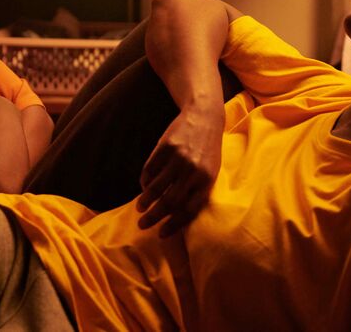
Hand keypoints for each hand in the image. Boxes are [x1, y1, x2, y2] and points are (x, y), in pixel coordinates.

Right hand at [136, 104, 223, 236]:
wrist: (204, 117)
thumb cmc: (207, 150)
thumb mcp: (210, 171)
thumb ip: (196, 190)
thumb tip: (176, 214)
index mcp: (207, 181)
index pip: (188, 210)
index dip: (173, 225)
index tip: (161, 234)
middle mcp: (193, 171)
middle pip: (169, 201)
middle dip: (154, 217)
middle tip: (143, 225)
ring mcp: (179, 158)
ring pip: (157, 187)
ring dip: (145, 201)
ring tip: (140, 208)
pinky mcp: (166, 146)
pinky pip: (150, 169)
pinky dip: (145, 181)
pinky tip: (143, 186)